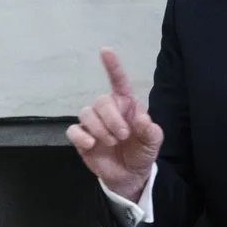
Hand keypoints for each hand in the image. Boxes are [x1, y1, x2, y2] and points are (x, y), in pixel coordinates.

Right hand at [66, 48, 163, 199]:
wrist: (130, 176)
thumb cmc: (141, 152)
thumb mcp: (152, 142)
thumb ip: (150, 130)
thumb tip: (142, 119)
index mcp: (126, 105)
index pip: (118, 81)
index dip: (112, 66)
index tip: (105, 50)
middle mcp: (108, 110)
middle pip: (101, 101)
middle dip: (111, 118)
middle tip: (123, 135)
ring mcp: (93, 124)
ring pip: (86, 113)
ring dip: (99, 128)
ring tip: (111, 142)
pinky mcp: (81, 138)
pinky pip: (73, 130)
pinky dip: (81, 137)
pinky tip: (91, 145)